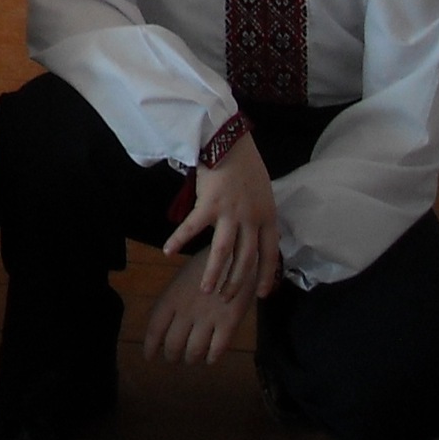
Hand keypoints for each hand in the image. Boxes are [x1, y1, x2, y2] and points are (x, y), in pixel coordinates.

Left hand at [143, 249, 254, 364]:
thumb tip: (160, 326)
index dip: (150, 346)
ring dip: (191, 358)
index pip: (155, 328)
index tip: (148, 357)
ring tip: (190, 360)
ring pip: (194, 350)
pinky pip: (218, 348)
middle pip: (173, 343)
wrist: (235, 256)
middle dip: (171, 355)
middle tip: (173, 359)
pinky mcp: (230, 322)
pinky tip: (210, 359)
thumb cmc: (204, 267)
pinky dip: (212, 357)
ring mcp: (208, 317)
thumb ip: (171, 302)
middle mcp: (187, 310)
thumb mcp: (181, 280)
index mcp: (171, 297)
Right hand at [164, 134, 281, 301]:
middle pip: (246, 259)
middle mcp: (252, 219)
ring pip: (223, 252)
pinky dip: (178, 240)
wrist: (229, 140)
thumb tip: (259, 234)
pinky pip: (192, 228)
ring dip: (213, 273)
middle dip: (235, 282)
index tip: (259, 295)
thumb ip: (261, 215)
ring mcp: (230, 213)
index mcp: (267, 217)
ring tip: (205, 289)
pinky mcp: (208, 204)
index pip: (271, 255)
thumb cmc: (245, 163)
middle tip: (225, 299)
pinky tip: (168, 251)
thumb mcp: (263, 192)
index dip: (266, 276)